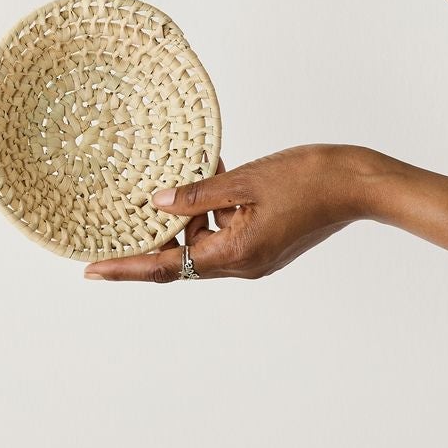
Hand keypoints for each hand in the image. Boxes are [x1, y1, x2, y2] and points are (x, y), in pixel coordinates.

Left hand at [83, 144, 382, 281]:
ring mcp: (255, 255)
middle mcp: (242, 264)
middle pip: (181, 258)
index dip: (125, 268)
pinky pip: (223, 230)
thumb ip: (197, 194)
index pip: (165, 268)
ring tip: (180, 178)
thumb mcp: (245, 180)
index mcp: (234, 254)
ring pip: (202, 241)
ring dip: (186, 215)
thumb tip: (157, 203)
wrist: (357, 183)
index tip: (90, 271)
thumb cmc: (307, 178)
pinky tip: (209, 177)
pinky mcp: (265, 241)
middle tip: (115, 222)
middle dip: (151, 239)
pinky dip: (209, 209)